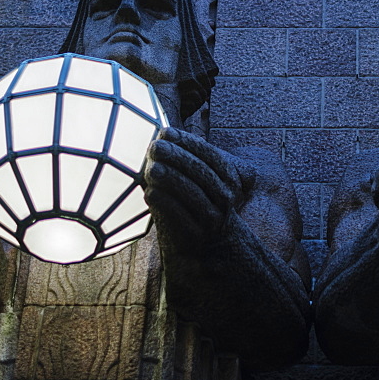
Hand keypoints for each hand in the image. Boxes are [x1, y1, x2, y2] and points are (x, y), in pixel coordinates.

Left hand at [144, 127, 246, 252]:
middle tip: (155, 146)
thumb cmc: (200, 204)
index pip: (210, 155)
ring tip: (151, 168)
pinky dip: (165, 203)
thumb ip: (189, 160)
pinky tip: (149, 193)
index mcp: (229, 179)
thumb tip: (163, 133)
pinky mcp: (197, 235)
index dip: (188, 142)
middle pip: (201, 172)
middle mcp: (225, 197)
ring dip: (170, 178)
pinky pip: (180, 216)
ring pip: (192, 193)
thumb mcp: (203, 181)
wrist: (210, 246)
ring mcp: (212, 217)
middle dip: (177, 156)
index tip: (167, 132)